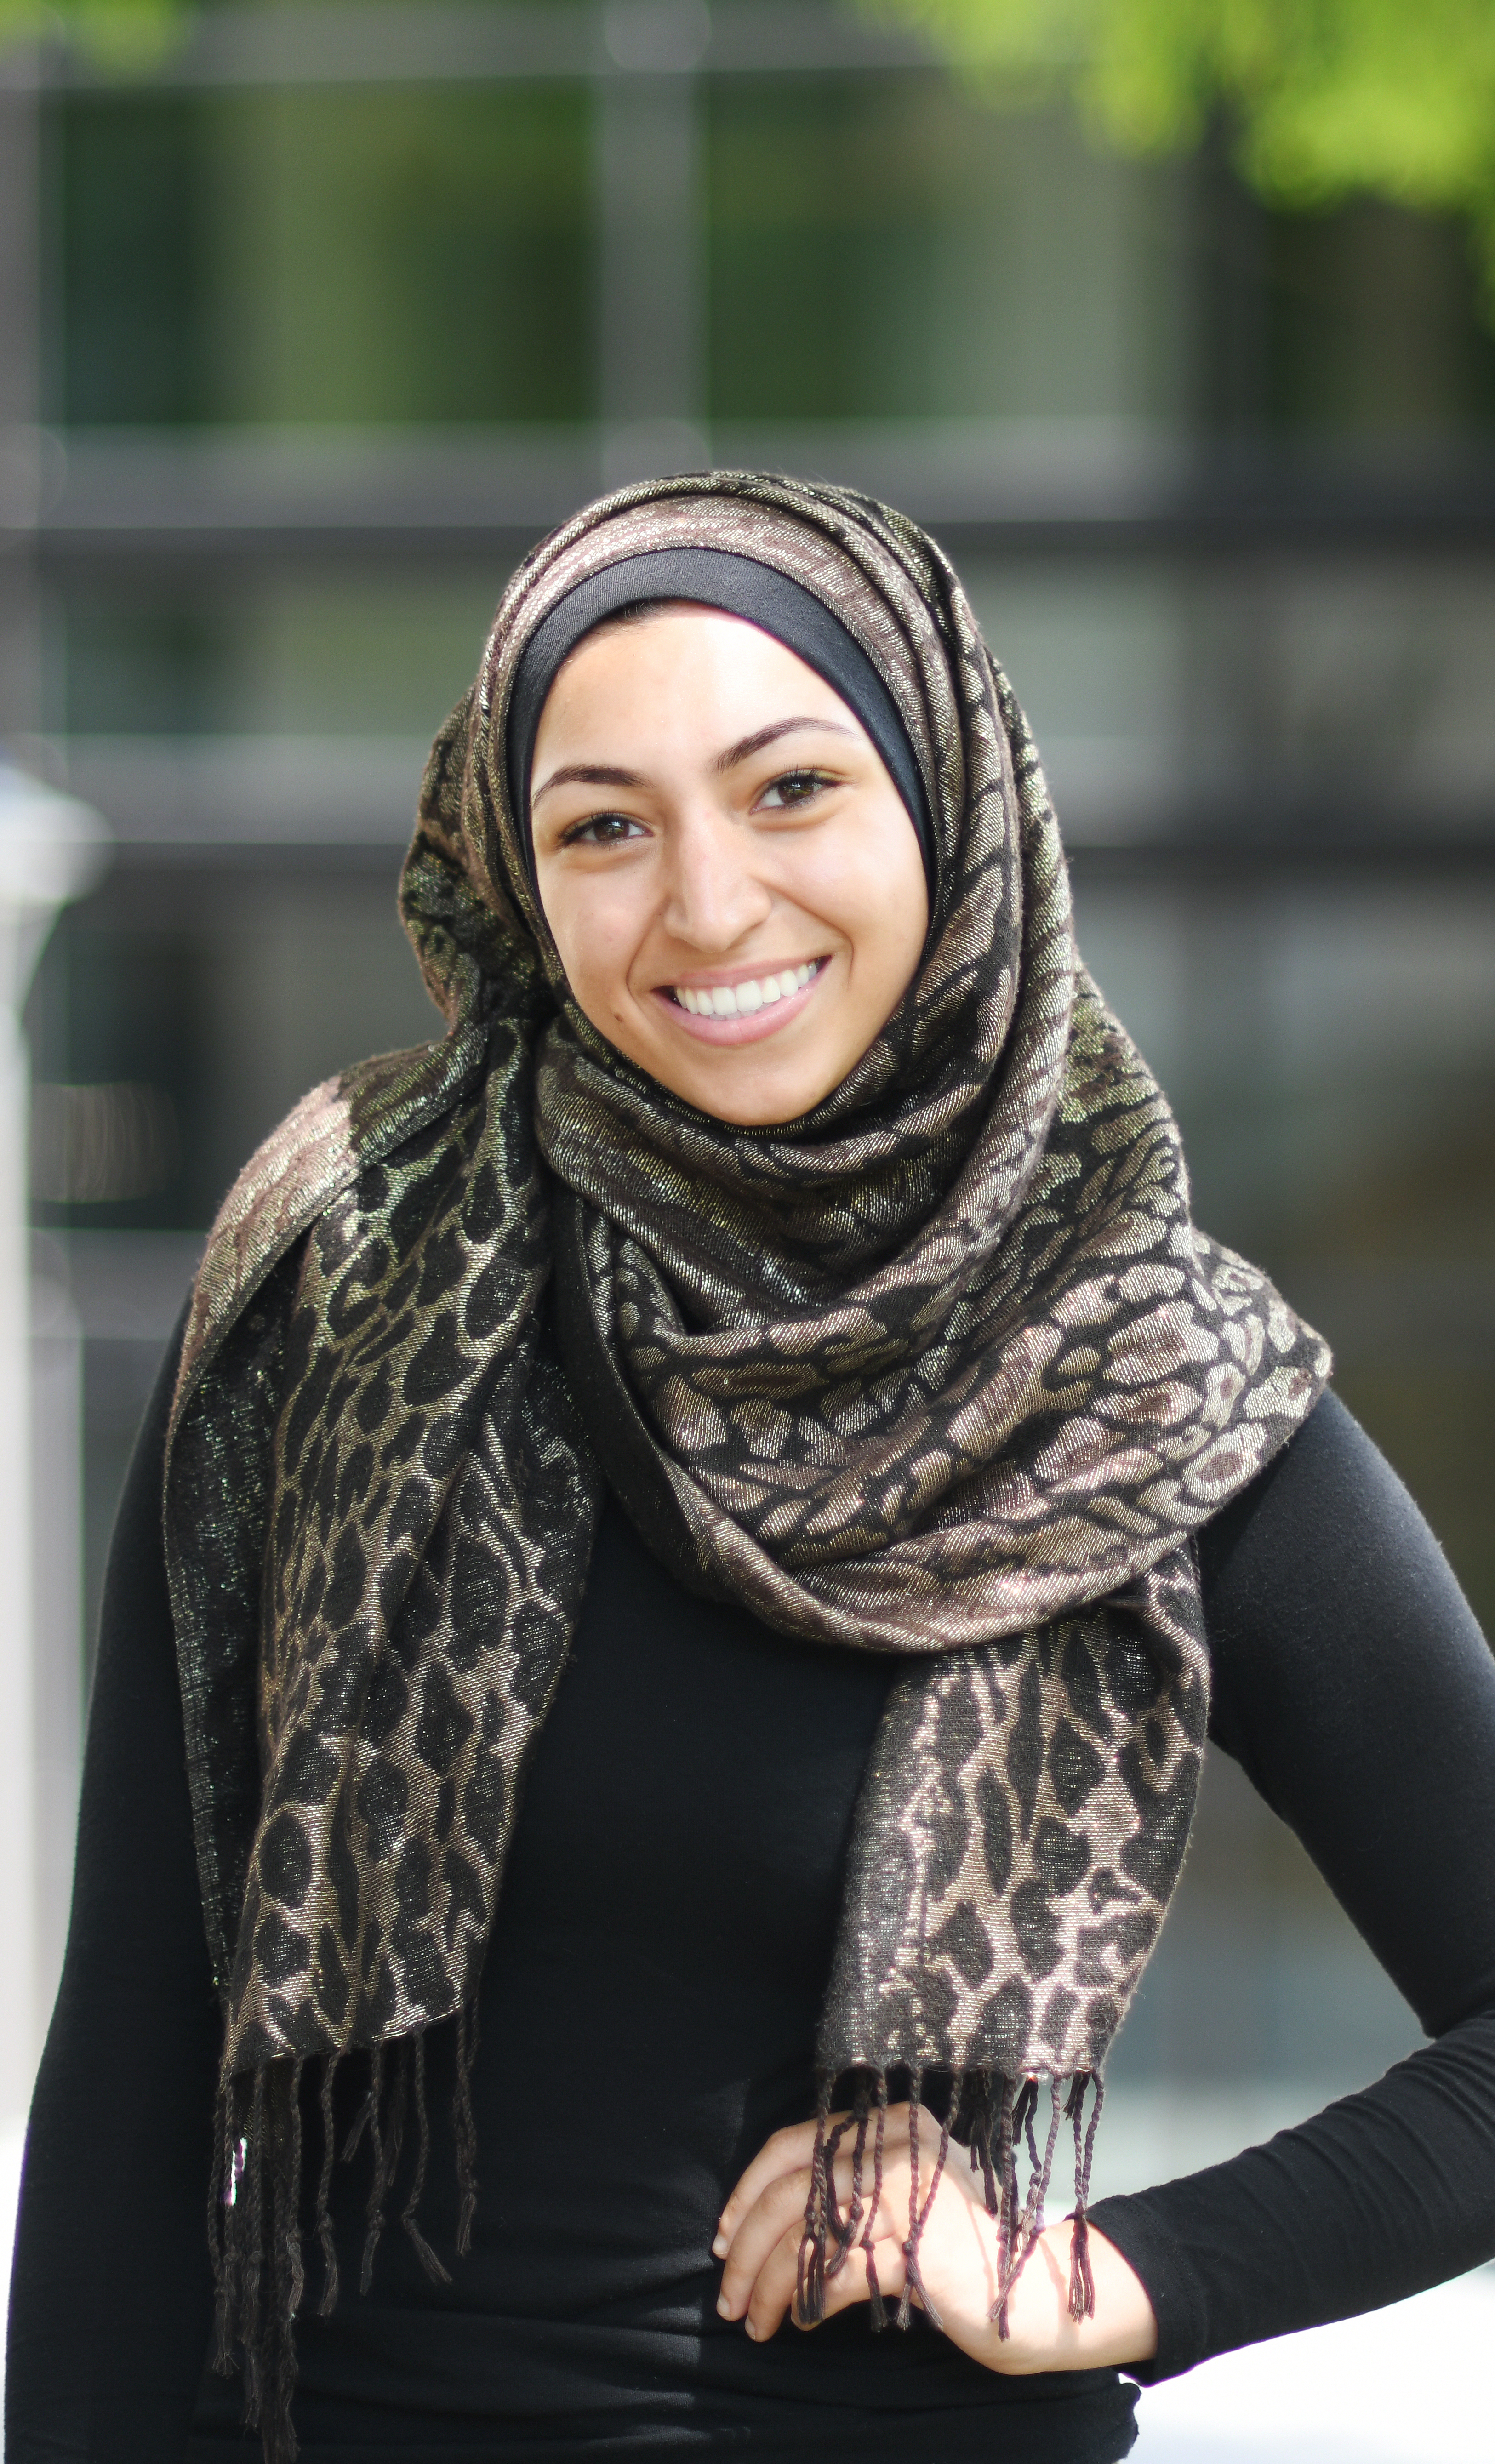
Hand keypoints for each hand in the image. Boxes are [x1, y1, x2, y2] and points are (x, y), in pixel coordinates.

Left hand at [712, 2102, 1157, 2374]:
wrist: (1032, 2291)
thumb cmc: (955, 2249)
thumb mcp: (899, 2198)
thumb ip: (847, 2189)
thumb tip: (759, 2220)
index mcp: (889, 2124)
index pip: (793, 2144)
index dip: (747, 2192)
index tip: (723, 2238)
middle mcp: (897, 2145)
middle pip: (790, 2193)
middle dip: (745, 2249)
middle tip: (728, 2297)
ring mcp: (909, 2192)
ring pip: (805, 2234)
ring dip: (766, 2284)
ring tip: (754, 2322)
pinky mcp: (916, 2244)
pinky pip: (836, 2272)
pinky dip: (806, 2300)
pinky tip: (799, 2321)